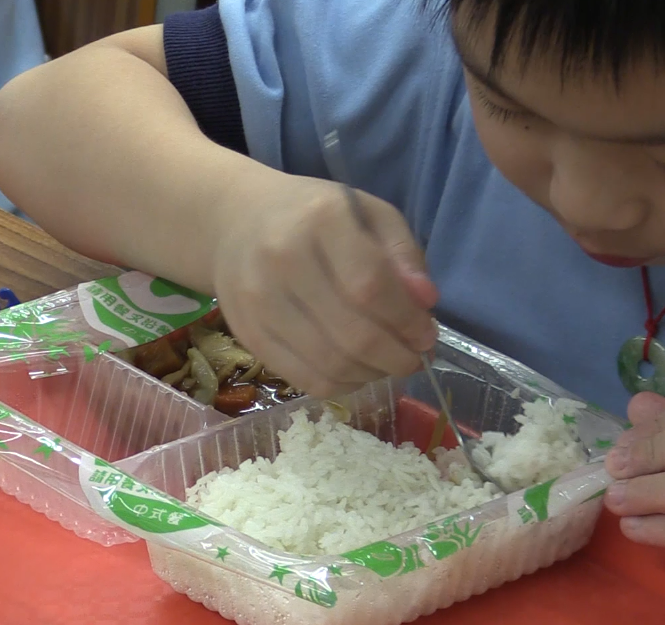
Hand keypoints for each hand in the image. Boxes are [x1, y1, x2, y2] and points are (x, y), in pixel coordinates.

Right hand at [210, 171, 437, 397]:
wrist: (237, 222)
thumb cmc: (316, 218)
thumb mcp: (370, 215)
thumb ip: (404, 254)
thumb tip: (426, 301)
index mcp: (321, 219)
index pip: (372, 285)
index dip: (408, 320)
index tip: (427, 334)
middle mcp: (283, 258)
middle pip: (353, 333)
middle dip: (397, 356)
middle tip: (415, 357)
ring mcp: (258, 301)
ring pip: (331, 364)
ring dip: (373, 373)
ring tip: (389, 363)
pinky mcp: (247, 335)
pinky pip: (306, 379)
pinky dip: (342, 384)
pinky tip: (357, 370)